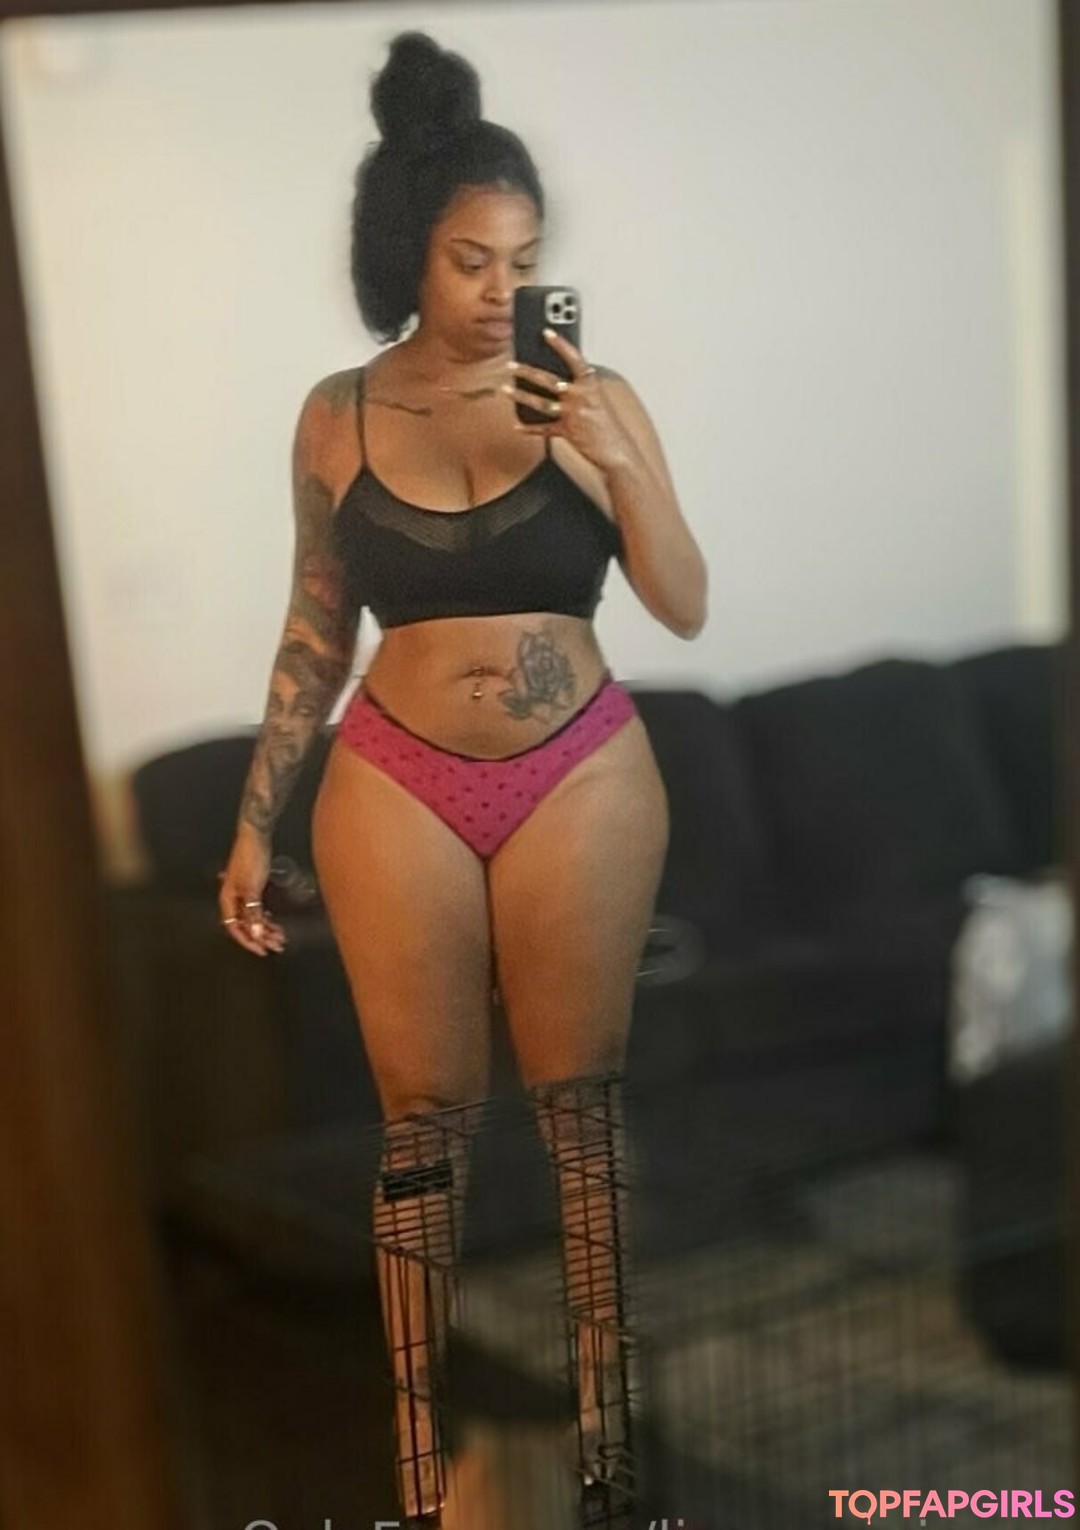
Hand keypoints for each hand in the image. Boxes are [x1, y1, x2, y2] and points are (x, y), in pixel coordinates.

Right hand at [217, 831, 286, 956]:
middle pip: (245, 925)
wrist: (256, 836)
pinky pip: (258, 909)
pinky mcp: (253, 888)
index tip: (262, 951)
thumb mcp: (252, 889)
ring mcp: (243, 894)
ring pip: (253, 918)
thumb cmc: (250, 859)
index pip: (235, 928)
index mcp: (227, 900)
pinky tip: (275, 924)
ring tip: (281, 937)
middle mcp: (233, 899)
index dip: (248, 941)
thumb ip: (253, 913)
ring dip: (266, 929)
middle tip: (277, 946)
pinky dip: (266, 917)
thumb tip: (256, 934)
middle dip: (261, 937)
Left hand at [502, 328, 633, 474]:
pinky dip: (529, 428)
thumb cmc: (608, 424)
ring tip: (504, 389)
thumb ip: (580, 387)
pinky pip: (543, 429)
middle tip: (510, 365)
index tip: (546, 332)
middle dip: (526, 371)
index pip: (574, 358)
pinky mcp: (567, 431)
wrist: (616, 450)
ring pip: (540, 402)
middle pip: (548, 380)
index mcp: (590, 384)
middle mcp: (580, 396)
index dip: (560, 344)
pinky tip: (518, 426)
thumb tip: (557, 381)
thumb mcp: (598, 399)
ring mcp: (572, 413)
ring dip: (519, 396)